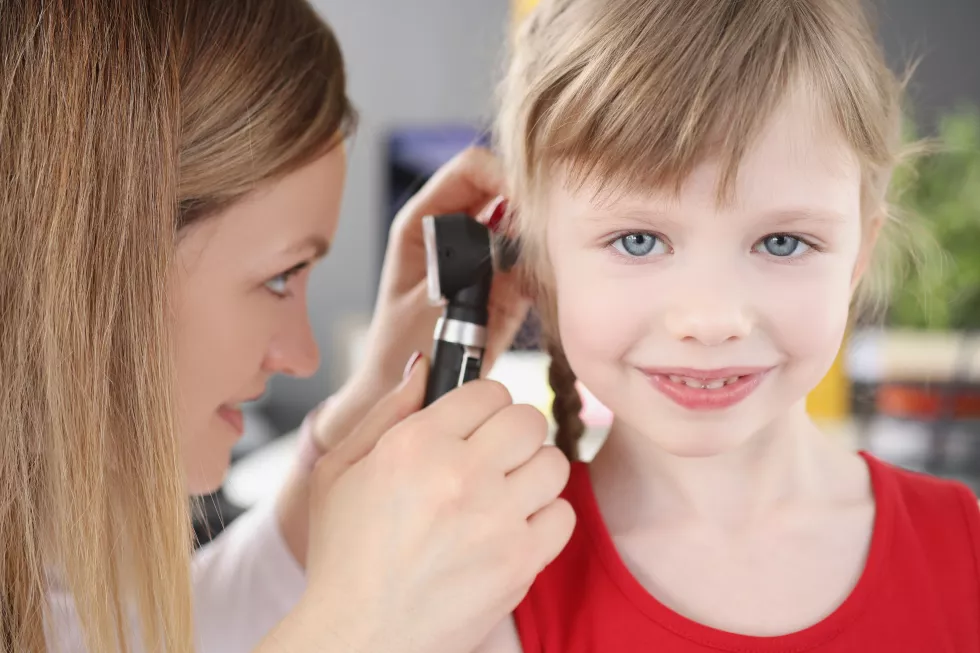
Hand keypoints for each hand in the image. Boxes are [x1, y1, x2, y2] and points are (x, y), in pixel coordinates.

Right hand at [296, 361, 574, 652]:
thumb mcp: (338, 470)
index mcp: (416, 444)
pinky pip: (563, 515)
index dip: (483, 403)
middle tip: (494, 453)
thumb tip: (425, 366)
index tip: (476, 420)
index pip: (489, 390)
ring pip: (553, 463)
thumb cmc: (344, 556)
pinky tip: (511, 527)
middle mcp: (461, 476)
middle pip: (529, 419)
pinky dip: (544, 518)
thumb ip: (387, 410)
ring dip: (531, 472)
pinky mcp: (519, 563)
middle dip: (513, 431)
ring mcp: (496, 521)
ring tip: (503, 492)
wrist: (358, 638)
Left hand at [351, 147, 530, 403]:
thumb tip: (512, 237)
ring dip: (542, 233)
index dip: (504, 174)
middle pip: (505, 185)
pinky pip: (535, 258)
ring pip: (526, 219)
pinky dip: (547, 265)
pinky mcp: (506, 280)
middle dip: (530, 201)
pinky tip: (547, 280)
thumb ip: (472, 268)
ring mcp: (483, 253)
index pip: (471, 168)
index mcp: (424, 219)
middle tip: (550, 229)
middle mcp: (456, 228)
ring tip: (551, 255)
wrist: (412, 394)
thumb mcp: (432, 303)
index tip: (529, 201)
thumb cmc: (405, 351)